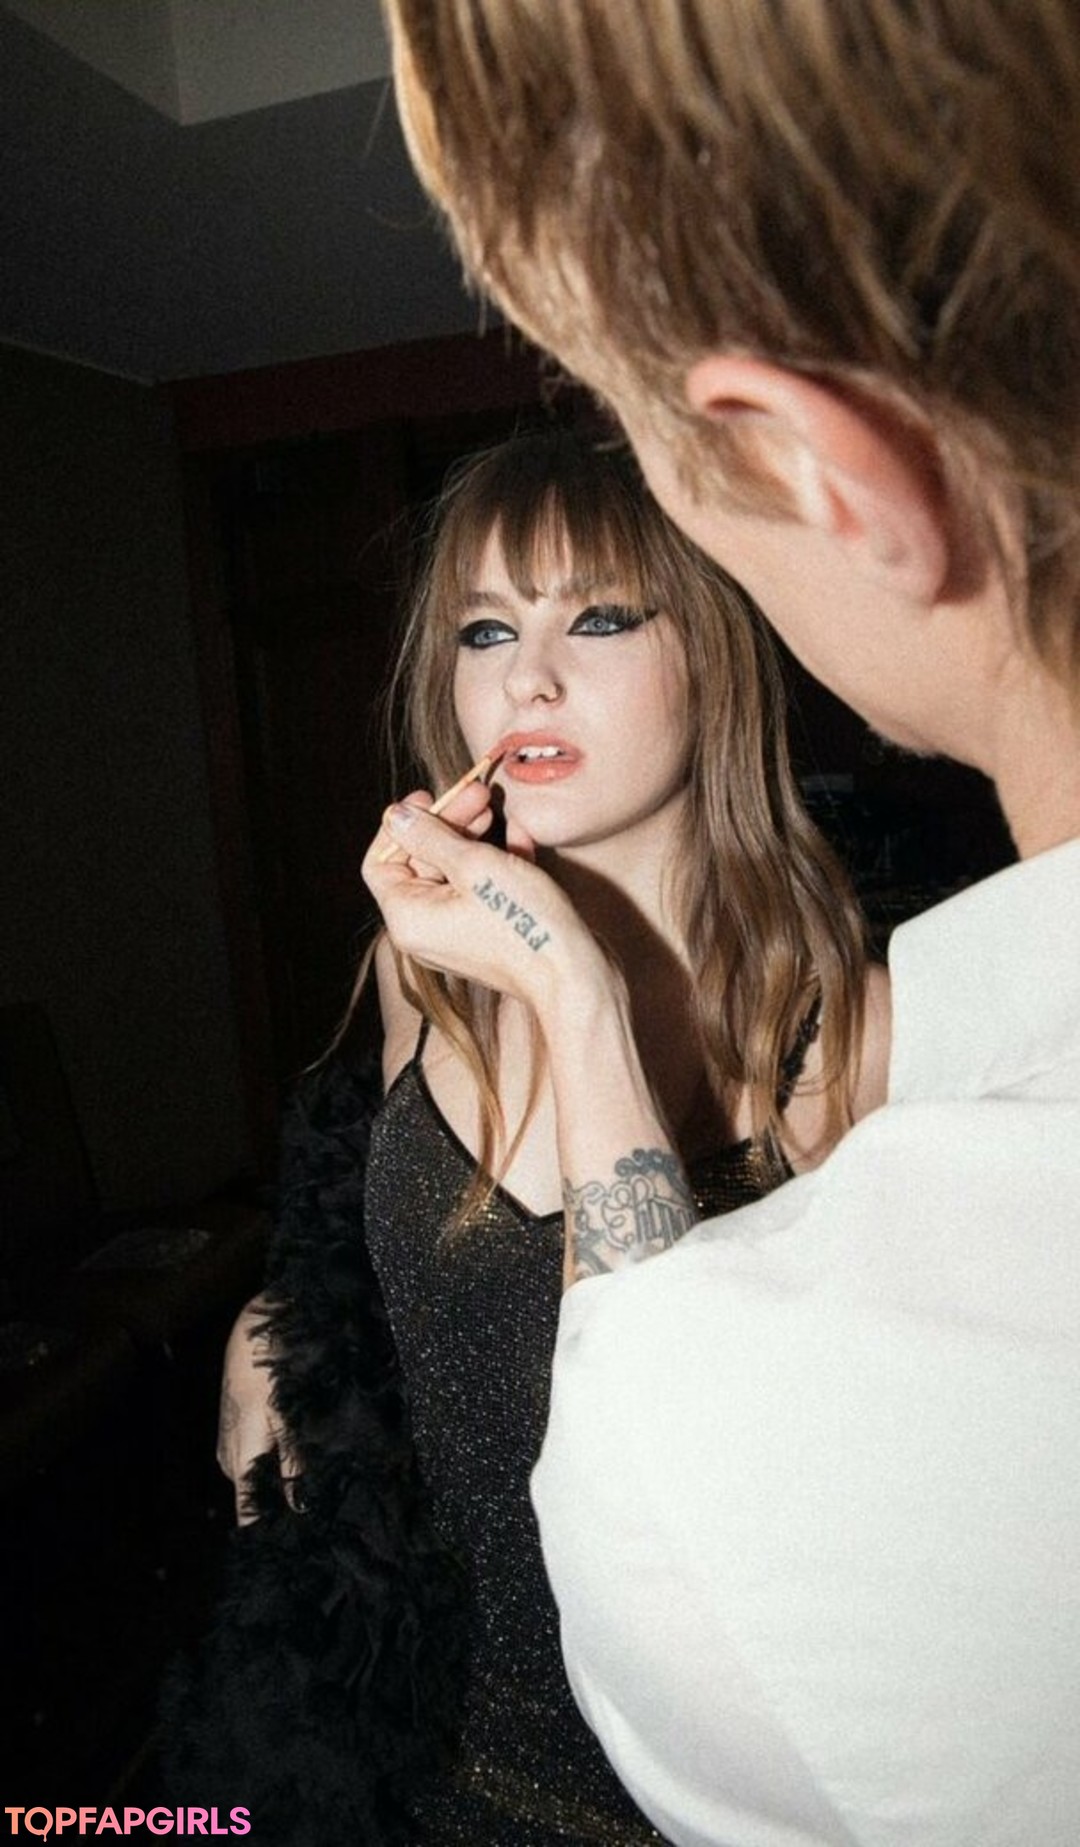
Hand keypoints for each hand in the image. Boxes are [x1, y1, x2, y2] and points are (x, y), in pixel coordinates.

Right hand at [216, 1298, 296, 1523]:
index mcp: (239, 1457)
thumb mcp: (286, 1418)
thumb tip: (298, 1505)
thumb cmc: (270, 1372)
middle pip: (248, 1493)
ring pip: (249, 1472)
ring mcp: (229, 1437)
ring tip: (302, 1491)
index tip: (282, 1550)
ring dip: (270, 1481)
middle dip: (272, 1507)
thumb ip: (292, 1461)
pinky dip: (266, 1460)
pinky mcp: (234, 1422)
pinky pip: (248, 1453)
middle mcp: (229, 1453)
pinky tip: (285, 1457)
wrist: (253, 1329)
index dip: (262, 1530)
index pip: (245, 1509)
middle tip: (305, 1521)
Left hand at [363, 794, 604, 1019]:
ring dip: (472, 837)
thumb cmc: (523, 922)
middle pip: (419, 864)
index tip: (428, 796)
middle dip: (447, 822)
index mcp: (409, 918)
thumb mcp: (474, 865)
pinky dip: (494, 862)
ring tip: (496, 808)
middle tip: (477, 793)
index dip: (400, 826)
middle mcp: (424, 931)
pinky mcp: (486, 935)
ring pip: (452, 874)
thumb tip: (396, 817)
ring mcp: (455, 934)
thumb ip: (431, 836)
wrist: (573, 975)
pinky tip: (518, 836)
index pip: (379, 864)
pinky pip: (478, 891)